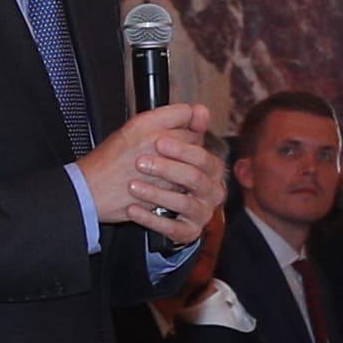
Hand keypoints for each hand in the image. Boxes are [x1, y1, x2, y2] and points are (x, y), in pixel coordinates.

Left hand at [80, 105, 222, 247]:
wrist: (131, 196)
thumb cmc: (148, 164)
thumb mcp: (160, 137)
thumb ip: (182, 121)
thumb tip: (202, 110)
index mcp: (210, 169)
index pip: (204, 158)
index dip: (182, 149)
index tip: (158, 142)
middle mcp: (212, 191)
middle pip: (196, 179)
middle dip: (167, 169)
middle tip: (140, 162)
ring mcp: (201, 213)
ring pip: (184, 204)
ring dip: (156, 194)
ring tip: (132, 186)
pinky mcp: (188, 232)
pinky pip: (173, 228)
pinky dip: (151, 219)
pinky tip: (133, 209)